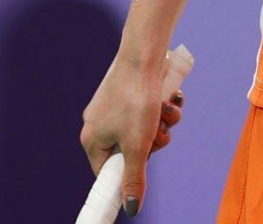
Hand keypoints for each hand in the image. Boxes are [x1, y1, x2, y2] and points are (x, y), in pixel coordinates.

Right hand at [80, 57, 187, 215]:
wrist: (144, 55)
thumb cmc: (136, 100)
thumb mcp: (138, 145)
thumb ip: (134, 177)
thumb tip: (131, 208)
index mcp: (92, 140)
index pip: (108, 171)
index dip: (129, 174)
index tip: (145, 169)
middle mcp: (99, 123)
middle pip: (132, 149)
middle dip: (153, 141)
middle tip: (160, 132)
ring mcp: (114, 106)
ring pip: (145, 128)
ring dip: (163, 122)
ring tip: (166, 108)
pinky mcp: (129, 91)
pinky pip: (148, 109)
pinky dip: (162, 106)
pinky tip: (170, 97)